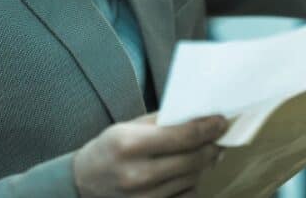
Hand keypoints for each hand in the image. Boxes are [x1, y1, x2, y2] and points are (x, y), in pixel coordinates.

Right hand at [73, 112, 226, 197]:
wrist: (83, 184)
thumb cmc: (109, 149)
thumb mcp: (129, 127)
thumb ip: (162, 122)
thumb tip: (197, 116)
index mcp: (131, 145)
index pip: (183, 136)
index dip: (208, 128)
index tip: (222, 121)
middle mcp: (138, 175)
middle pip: (193, 160)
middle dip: (212, 145)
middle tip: (221, 135)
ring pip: (192, 179)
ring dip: (205, 163)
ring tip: (209, 150)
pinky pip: (185, 197)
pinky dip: (193, 182)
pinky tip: (191, 171)